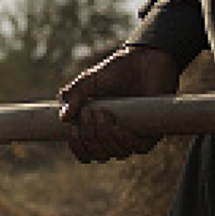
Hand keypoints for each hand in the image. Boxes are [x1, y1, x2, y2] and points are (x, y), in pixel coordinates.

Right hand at [57, 45, 181, 162]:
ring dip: (105, 136)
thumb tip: (63, 118)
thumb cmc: (115, 71)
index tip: (73, 129)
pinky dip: (125, 140)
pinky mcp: (150, 133)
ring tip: (104, 113)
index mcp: (95, 128)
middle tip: (90, 112)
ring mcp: (132, 136)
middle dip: (90, 136)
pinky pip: (137, 148)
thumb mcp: (87, 81)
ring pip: (116, 153)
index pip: (84, 152)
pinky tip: (118, 126)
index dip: (77, 146)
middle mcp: (113, 136)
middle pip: (98, 155)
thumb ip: (73, 96)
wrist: (143, 60)